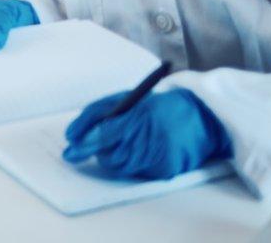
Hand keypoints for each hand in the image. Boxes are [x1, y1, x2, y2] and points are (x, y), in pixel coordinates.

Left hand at [63, 88, 231, 179]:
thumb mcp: (127, 99)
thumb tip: (73, 135)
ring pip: (120, 166)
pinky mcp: (165, 171)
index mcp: (139, 115)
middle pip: (109, 154)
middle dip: (97, 150)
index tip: (69, 148)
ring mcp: (158, 156)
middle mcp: (150, 137)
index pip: (104, 133)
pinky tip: (138, 150)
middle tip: (93, 145)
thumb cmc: (157, 104)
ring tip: (122, 143)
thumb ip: (98, 114)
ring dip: (113, 157)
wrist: (200, 116)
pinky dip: (131, 164)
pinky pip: (136, 173)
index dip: (84, 142)